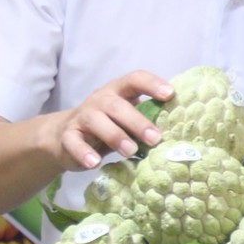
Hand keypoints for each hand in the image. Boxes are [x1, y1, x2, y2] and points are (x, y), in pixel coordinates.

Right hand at [44, 71, 169, 169]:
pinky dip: (84, 153)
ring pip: (97, 121)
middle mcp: (100, 100)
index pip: (135, 79)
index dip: (152, 84)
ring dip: (115, 136)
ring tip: (130, 151)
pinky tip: (95, 163)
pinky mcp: (68, 135)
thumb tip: (178, 130)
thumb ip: (145, 119)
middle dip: (137, 122)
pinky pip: (75, 142)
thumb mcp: (126, 119)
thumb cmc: (108, 125)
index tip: (170, 94)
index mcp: (118, 91)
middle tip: (155, 138)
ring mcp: (82, 117)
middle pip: (117, 106)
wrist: (64, 135)